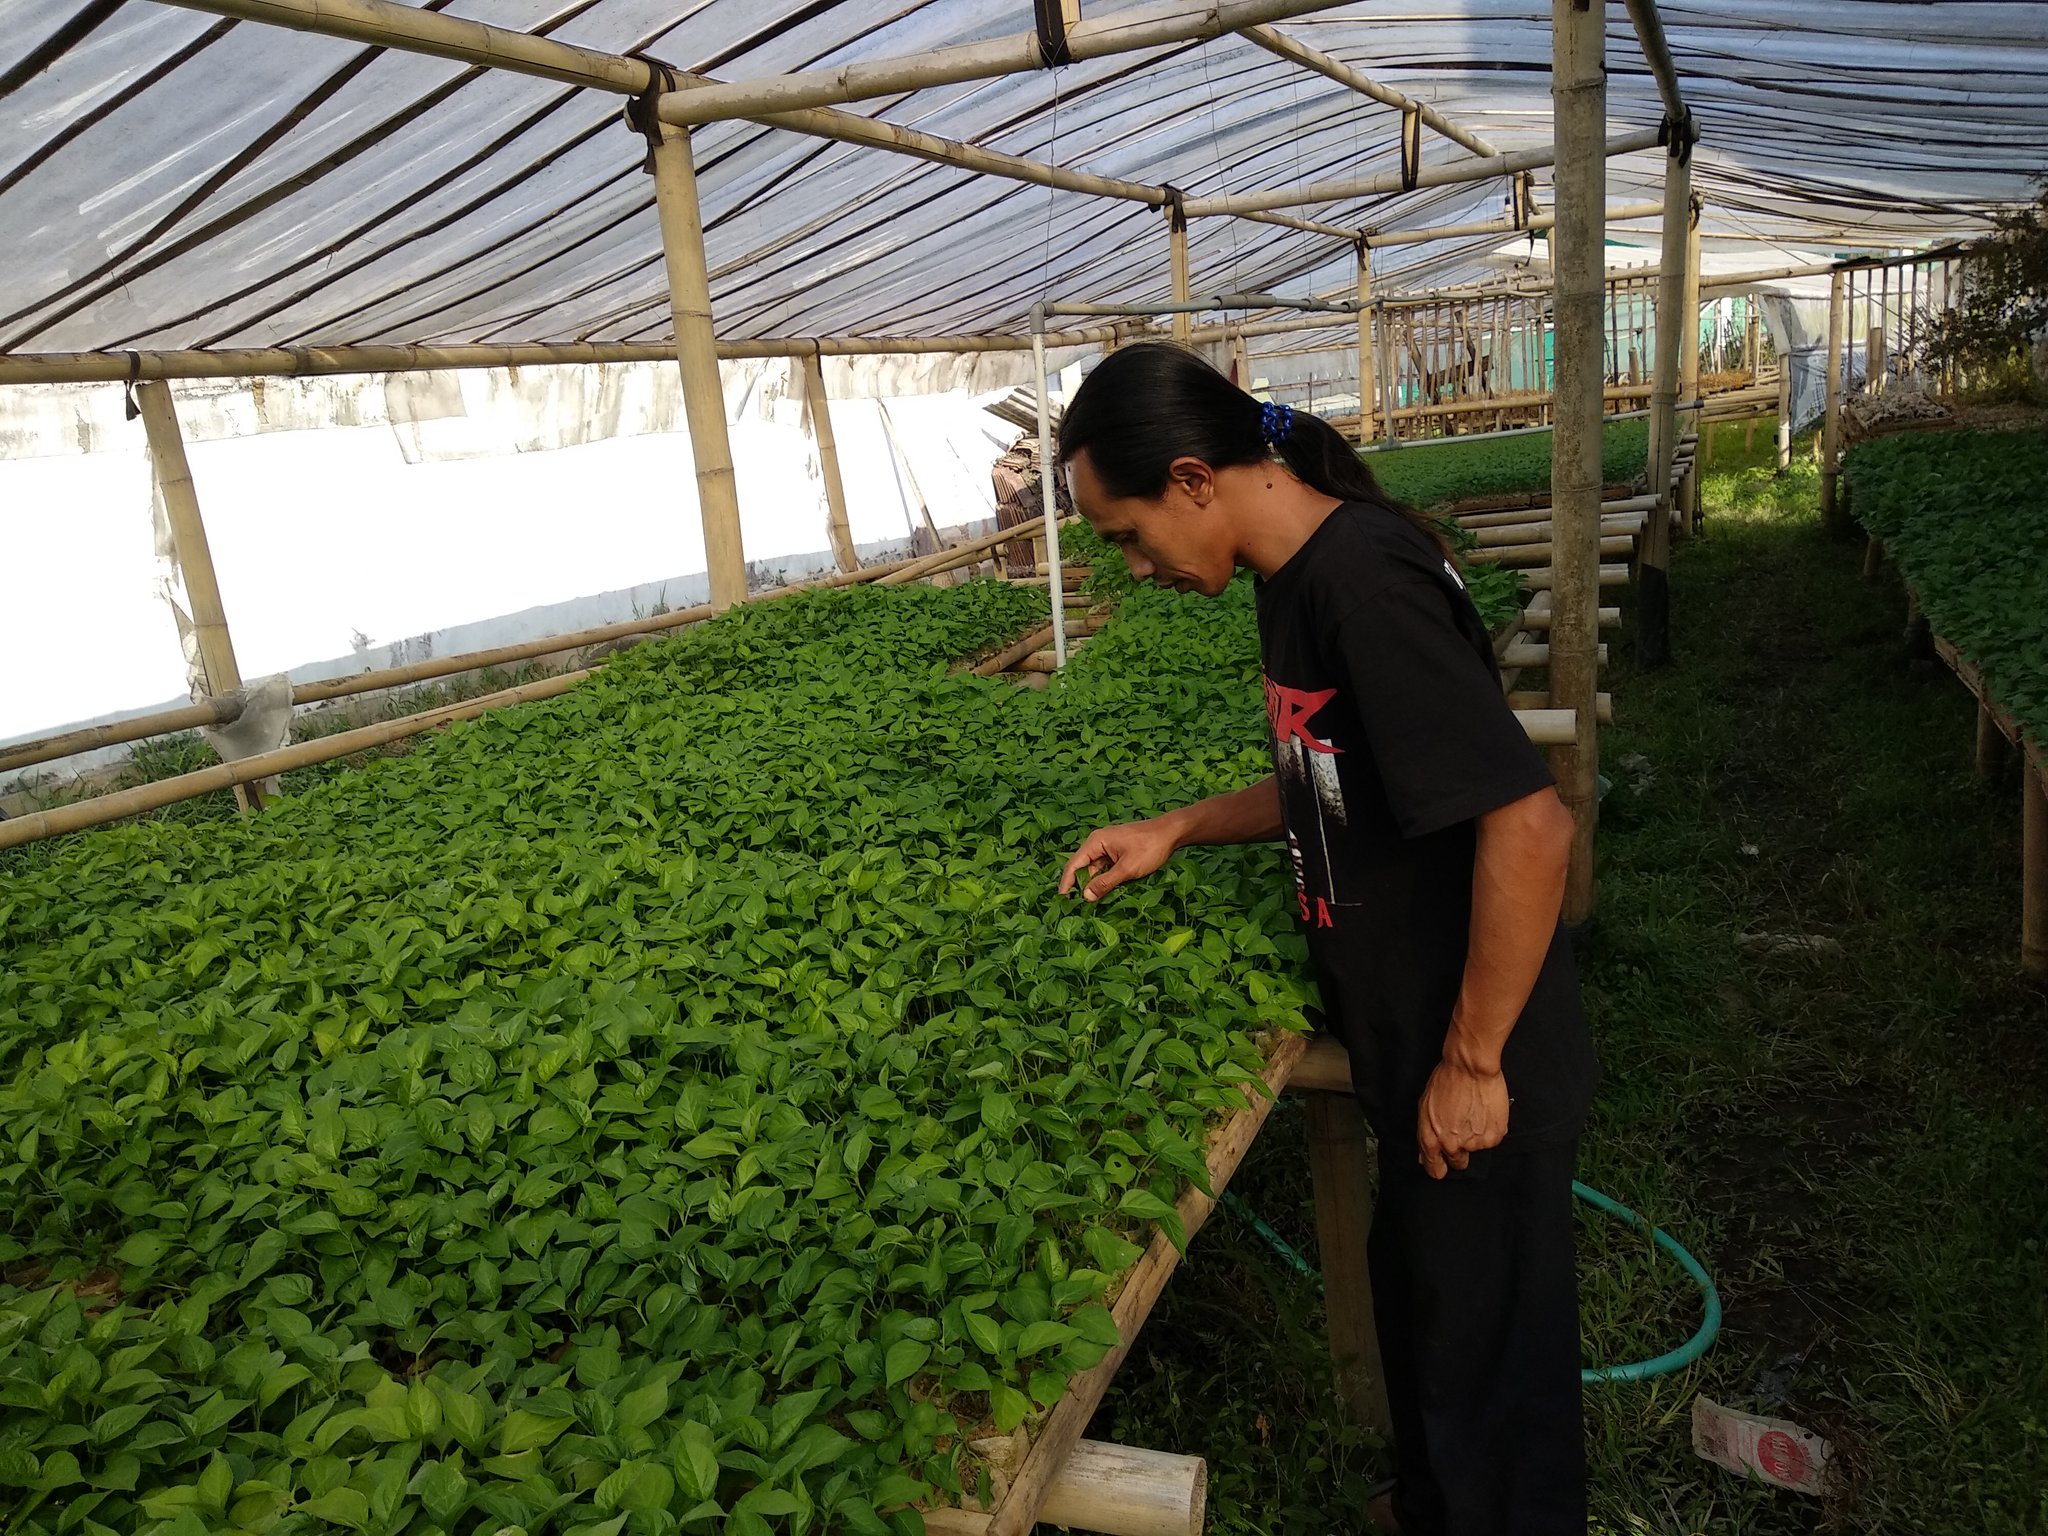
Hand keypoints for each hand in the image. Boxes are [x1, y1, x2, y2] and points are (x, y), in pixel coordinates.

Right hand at [1058, 818, 1178, 901]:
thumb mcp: (1127, 869)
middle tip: (1079, 908)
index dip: (1067, 884)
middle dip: (1082, 886)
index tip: (1063, 901)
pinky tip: (1109, 893)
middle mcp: (1098, 843)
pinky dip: (1106, 880)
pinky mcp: (1118, 852)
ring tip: (1094, 904)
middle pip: (1083, 868)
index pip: (1073, 865)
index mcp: (1096, 842)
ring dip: (1096, 885)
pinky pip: (1106, 868)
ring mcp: (1109, 847)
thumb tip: (1085, 897)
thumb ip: (1105, 883)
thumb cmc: (1150, 847)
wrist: (1172, 832)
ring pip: (1096, 870)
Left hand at [1415, 1058, 1509, 1178]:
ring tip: (1474, 1113)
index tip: (1442, 1165)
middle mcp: (1451, 1145)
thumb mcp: (1425, 1107)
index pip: (1435, 1169)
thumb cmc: (1446, 1081)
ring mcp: (1474, 1143)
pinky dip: (1489, 1130)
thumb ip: (1426, 1135)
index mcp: (1431, 1139)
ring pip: (1475, 1149)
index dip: (1439, 1167)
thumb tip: (1425, 1156)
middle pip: (1457, 1163)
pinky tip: (1485, 1113)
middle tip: (1462, 1130)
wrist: (1471, 1067)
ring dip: (1475, 1137)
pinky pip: (1491, 1140)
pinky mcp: (1494, 1138)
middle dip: (1459, 1152)